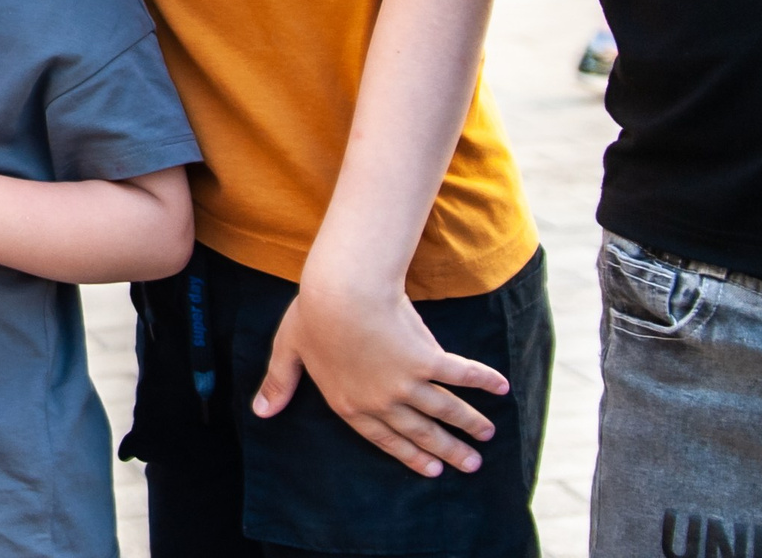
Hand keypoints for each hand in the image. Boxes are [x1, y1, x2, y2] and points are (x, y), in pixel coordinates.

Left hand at [252, 282, 508, 478]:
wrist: (342, 292)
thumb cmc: (312, 315)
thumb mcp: (288, 350)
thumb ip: (279, 383)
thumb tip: (260, 412)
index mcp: (350, 403)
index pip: (385, 437)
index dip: (409, 455)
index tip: (431, 469)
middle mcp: (382, 401)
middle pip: (421, 431)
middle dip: (447, 450)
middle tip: (471, 465)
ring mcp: (406, 383)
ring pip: (444, 410)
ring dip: (469, 424)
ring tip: (487, 436)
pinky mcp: (426, 359)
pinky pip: (460, 374)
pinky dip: (482, 381)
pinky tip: (501, 387)